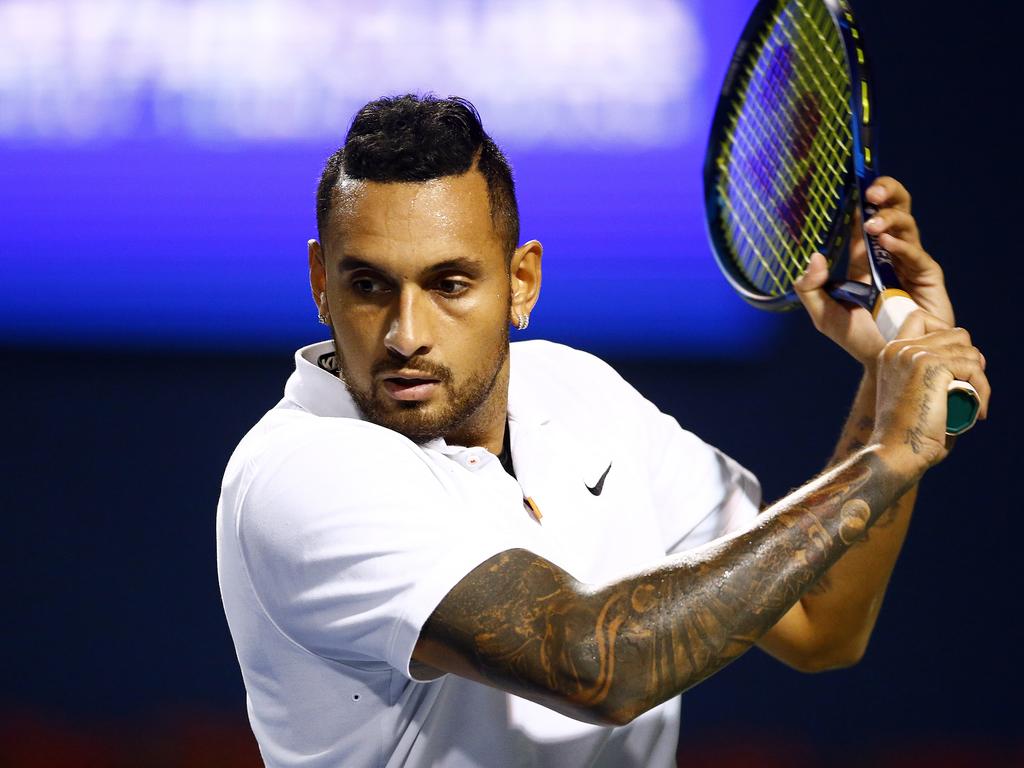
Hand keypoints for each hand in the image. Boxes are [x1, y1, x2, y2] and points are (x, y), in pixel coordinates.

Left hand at [794, 178, 953, 366]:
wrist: (887, 364)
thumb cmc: (858, 339)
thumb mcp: (823, 315)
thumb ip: (809, 288)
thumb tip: (814, 256)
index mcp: (866, 258)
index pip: (867, 219)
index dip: (863, 201)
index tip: (853, 185)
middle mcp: (890, 256)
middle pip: (895, 210)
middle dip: (886, 194)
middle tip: (869, 192)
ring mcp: (911, 265)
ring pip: (908, 226)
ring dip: (890, 219)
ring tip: (872, 224)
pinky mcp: (928, 279)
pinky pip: (917, 256)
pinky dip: (902, 246)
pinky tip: (887, 244)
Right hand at [871, 312, 989, 476]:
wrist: (895, 452)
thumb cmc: (908, 434)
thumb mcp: (913, 394)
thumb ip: (929, 375)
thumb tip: (972, 359)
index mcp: (890, 353)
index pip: (921, 319)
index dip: (945, 335)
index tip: (954, 367)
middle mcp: (899, 349)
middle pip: (953, 332)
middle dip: (969, 358)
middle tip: (971, 387)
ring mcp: (914, 355)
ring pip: (967, 349)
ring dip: (979, 375)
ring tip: (974, 402)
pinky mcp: (932, 366)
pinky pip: (973, 367)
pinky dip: (983, 389)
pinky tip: (978, 412)